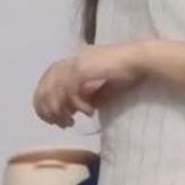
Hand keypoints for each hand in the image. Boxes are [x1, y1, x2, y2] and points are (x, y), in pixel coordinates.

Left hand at [32, 42, 146, 127]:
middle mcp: (70, 61)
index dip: (45, 101)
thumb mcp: (100, 85)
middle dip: (48, 109)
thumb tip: (73, 109)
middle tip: (59, 124)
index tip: (53, 119)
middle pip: (45, 86)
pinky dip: (77, 105)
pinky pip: (70, 91)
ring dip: (60, 110)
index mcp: (73, 62)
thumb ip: (86, 94)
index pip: (47, 81)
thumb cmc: (125, 71)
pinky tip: (89, 113)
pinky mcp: (83, 69)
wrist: (140, 60)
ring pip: (54, 90)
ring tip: (71, 123)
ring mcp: (76, 63)